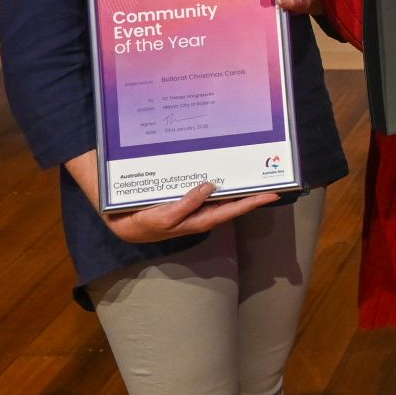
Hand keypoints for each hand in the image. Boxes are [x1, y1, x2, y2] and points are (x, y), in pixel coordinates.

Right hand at [105, 180, 280, 243]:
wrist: (122, 222)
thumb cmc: (142, 222)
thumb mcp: (163, 218)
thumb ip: (186, 205)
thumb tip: (210, 186)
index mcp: (198, 220)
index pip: (230, 211)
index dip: (251, 202)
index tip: (271, 194)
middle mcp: (200, 213)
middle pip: (231, 203)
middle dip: (252, 195)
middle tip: (273, 183)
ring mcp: (195, 206)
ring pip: (222, 196)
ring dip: (238, 187)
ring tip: (258, 174)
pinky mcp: (187, 199)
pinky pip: (208, 190)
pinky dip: (220, 183)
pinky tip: (228, 172)